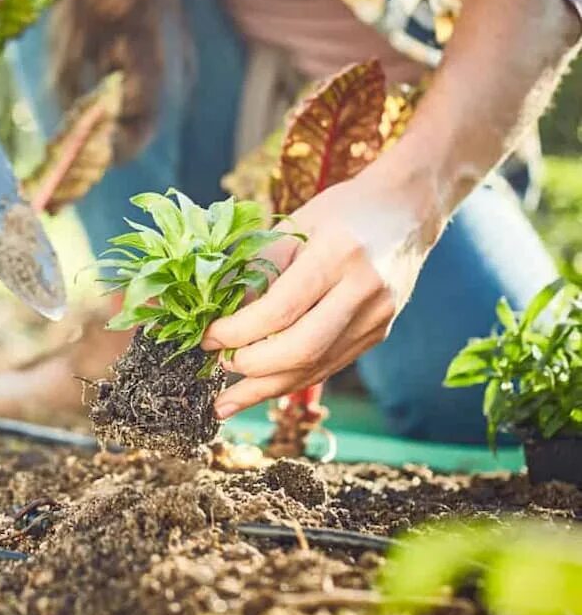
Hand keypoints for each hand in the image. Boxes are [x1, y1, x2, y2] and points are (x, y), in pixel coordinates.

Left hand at [202, 174, 441, 418]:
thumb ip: (258, 269)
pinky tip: (262, 388)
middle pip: (302, 348)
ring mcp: (378, 316)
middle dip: (252, 367)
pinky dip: (292, 379)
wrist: (407, 211)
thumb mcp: (294, 226)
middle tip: (217, 367)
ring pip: (316, 367)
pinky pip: (329, 365)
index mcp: (339, 254)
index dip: (238, 332)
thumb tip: (220, 316)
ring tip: (227, 404)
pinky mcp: (379, 333)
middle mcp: (364, 290)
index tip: (208, 338)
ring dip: (267, 389)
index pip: (281, 310)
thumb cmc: (341, 212)